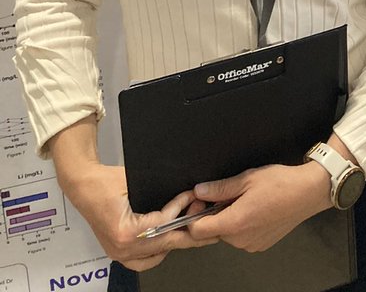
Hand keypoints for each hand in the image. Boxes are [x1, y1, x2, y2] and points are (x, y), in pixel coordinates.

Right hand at [62, 161, 209, 270]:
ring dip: (175, 242)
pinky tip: (170, 239)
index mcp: (125, 231)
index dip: (179, 210)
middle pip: (164, 244)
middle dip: (188, 235)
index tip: (191, 198)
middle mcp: (121, 247)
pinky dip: (159, 251)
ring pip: (157, 254)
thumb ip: (158, 191)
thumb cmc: (103, 181)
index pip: (162, 224)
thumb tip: (186, 194)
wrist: (82, 185)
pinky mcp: (118, 250)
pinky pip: (144, 260)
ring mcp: (119, 252)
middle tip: (208, 229)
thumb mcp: (133, 181)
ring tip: (193, 229)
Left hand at [189, 162, 331, 252]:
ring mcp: (250, 245)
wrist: (308, 192)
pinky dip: (242, 225)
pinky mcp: (260, 245)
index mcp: (234, 222)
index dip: (194, 215)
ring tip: (246, 199)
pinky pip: (241, 237)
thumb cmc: (280, 183)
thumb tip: (199, 191)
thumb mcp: (247, 178)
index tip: (202, 201)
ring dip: (229, 219)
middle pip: (213, 231)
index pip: (197, 230)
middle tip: (229, 194)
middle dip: (215, 214)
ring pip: (227, 234)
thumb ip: (220, 187)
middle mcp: (240, 240)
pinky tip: (256, 209)